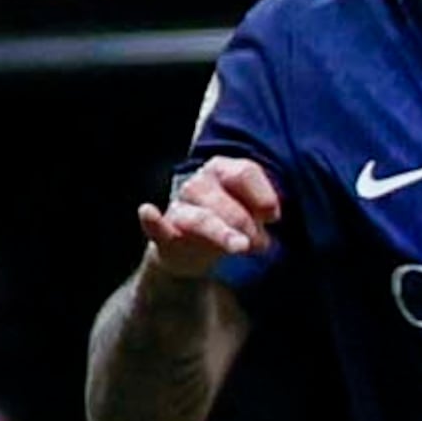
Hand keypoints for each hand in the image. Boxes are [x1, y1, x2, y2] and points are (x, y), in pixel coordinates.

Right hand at [136, 157, 280, 280]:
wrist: (193, 249)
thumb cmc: (231, 221)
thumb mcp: (253, 210)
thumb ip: (263, 208)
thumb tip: (270, 214)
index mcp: (222, 170)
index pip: (243, 172)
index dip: (262, 196)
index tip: (273, 217)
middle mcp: (198, 184)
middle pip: (224, 200)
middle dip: (245, 224)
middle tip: (260, 245)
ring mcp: (179, 207)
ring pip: (200, 218)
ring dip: (222, 233)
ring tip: (240, 246)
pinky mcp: (164, 234)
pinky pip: (155, 226)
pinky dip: (152, 221)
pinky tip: (148, 211)